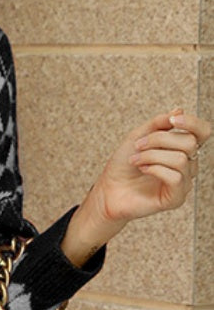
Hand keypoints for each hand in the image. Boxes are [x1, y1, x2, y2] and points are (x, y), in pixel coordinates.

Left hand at [85, 107, 210, 224]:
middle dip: (159, 139)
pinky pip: (176, 178)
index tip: (172, 120)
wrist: (108, 189)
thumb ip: (158, 123)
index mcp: (181, 148)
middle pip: (189, 142)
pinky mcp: (176, 198)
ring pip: (180, 159)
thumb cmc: (123, 164)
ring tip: (135, 160)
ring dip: (152, 156)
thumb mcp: (138, 136)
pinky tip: (143, 170)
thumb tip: (179, 110)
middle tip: (138, 146)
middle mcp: (187, 165)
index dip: (192, 122)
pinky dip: (155, 169)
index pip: (202, 132)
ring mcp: (183, 182)